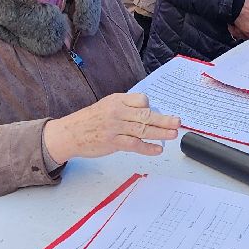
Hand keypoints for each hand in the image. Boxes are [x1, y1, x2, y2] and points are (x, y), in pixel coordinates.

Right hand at [42, 93, 179, 165]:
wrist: (70, 133)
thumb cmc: (89, 120)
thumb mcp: (107, 106)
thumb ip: (125, 108)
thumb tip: (146, 114)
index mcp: (117, 100)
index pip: (141, 99)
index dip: (150, 106)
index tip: (155, 112)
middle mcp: (117, 112)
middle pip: (146, 114)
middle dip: (164, 119)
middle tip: (178, 122)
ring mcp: (115, 127)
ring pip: (143, 129)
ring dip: (160, 132)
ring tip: (173, 134)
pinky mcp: (113, 142)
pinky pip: (134, 144)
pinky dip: (147, 147)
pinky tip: (158, 149)